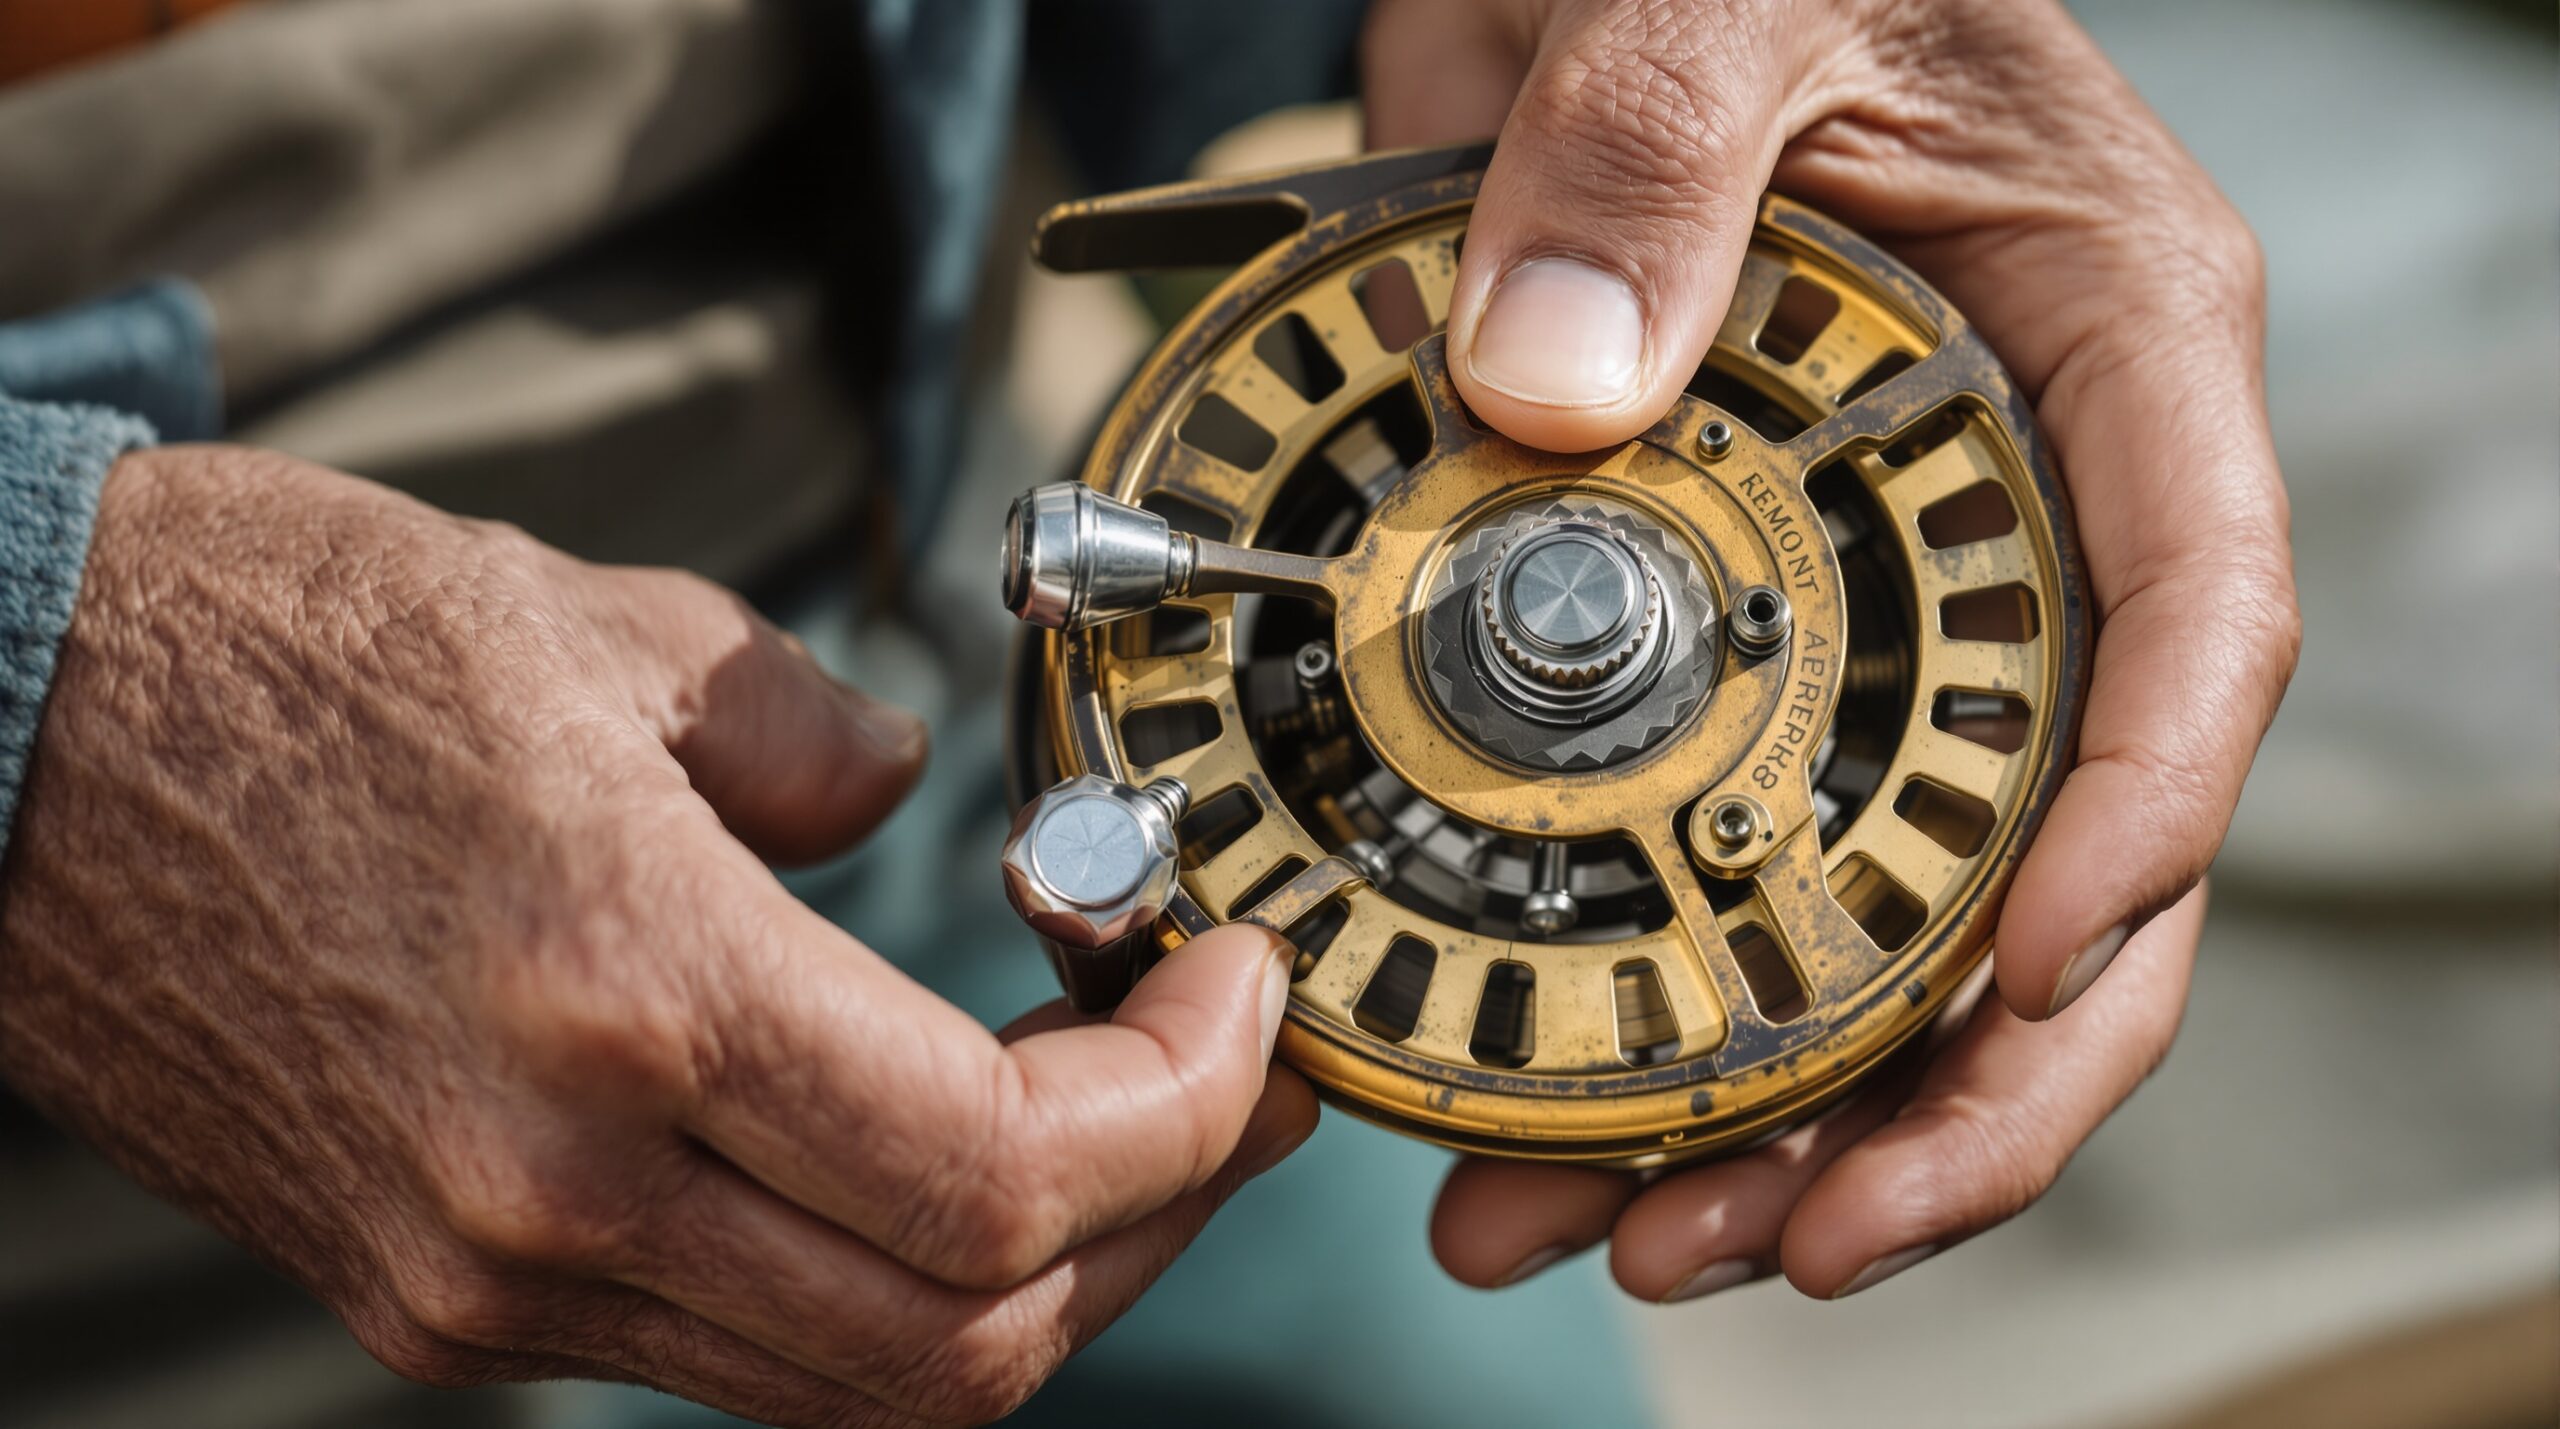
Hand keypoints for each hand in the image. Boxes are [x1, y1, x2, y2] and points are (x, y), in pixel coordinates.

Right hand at [0, 446, 1314, 1423]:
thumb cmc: (276, 647)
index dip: (1185, 1108)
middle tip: (1225, 1080)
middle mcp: (554, 1185)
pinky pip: (729, 1353)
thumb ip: (805, 730)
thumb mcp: (591, 629)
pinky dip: (875, 1286)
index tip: (1242, 997)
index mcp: (625, 991)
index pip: (1003, 1175)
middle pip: (966, 1338)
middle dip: (1157, 1218)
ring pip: (859, 1385)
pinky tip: (919, 1155)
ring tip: (1111, 1124)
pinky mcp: (433, 1292)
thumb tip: (904, 787)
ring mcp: (484, 1271)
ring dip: (1031, 1276)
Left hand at [1364, 0, 2297, 1297]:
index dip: (2133, 830)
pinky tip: (1524, 1122)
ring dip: (1760, 1106)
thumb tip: (1550, 380)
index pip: (2191, 623)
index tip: (2015, 991)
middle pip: (2056, 861)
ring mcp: (1856, 599)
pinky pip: (1708, 856)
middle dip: (1938, 1086)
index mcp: (2100, 352)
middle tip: (1778, 1232)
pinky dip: (1626, 1003)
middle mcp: (2006, 514)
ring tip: (1609, 1234)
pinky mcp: (1702, 636)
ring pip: (1876, 910)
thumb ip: (1644, 140)